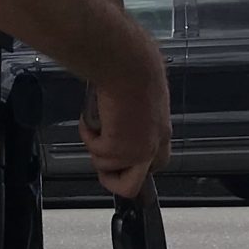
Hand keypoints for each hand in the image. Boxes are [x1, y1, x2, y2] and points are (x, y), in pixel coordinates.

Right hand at [81, 29, 170, 198]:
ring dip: (94, 145)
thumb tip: (120, 122)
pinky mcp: (118, 148)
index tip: (120, 160)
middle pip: (133, 185)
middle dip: (112, 176)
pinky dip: (87, 135)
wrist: (127, 64)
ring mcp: (137, 151)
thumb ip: (136, 119)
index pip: (155, 165)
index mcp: (161, 132)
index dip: (133, 165)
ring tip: (96, 122)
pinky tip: (91, 117)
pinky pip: (94, 153)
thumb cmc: (135, 69)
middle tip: (100, 155)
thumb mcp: (143, 100)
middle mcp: (153, 147)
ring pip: (105, 167)